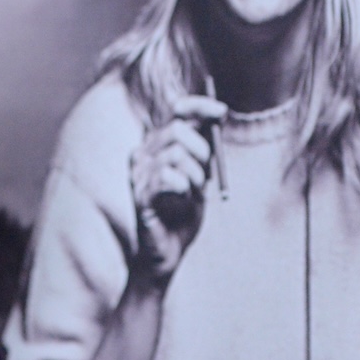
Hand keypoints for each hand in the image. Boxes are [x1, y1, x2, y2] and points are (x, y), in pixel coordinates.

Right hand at [128, 95, 227, 283]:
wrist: (169, 253)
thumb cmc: (183, 216)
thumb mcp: (200, 176)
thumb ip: (204, 149)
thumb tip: (218, 116)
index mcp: (156, 147)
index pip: (175, 112)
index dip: (199, 106)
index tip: (222, 113)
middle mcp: (142, 155)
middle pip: (176, 130)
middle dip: (202, 151)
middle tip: (207, 176)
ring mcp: (137, 174)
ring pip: (175, 154)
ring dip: (196, 176)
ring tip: (194, 194)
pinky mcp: (139, 194)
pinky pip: (167, 177)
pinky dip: (184, 187)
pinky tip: (182, 199)